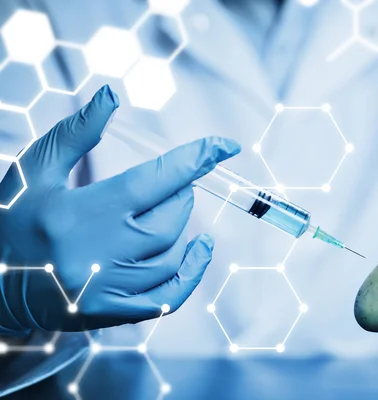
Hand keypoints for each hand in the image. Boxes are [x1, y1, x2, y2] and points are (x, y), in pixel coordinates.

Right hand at [0, 85, 239, 332]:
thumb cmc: (12, 218)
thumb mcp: (35, 169)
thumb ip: (77, 132)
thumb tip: (112, 94)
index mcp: (77, 213)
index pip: (152, 182)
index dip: (193, 160)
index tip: (224, 145)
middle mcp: (94, 255)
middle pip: (169, 220)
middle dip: (181, 194)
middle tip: (175, 182)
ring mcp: (104, 290)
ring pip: (172, 255)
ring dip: (183, 227)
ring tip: (173, 208)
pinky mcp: (109, 314)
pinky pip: (168, 298)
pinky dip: (193, 272)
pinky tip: (200, 249)